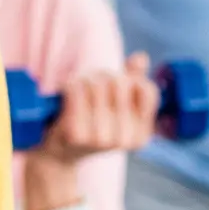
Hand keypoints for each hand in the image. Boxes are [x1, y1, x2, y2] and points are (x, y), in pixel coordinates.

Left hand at [33, 54, 160, 164]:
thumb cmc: (92, 122)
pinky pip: (76, 91)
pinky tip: (69, 94)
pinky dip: (71, 86)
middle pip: (120, 83)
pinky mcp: (77, 135)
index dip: (134, 80)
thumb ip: (133, 81)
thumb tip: (141, 58)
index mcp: (141, 135)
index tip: (121, 84)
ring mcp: (101, 139)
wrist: (59, 151)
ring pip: (98, 84)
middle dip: (105, 77)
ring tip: (81, 89)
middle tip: (93, 83)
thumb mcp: (117, 103)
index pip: (148, 91)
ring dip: (86, 80)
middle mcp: (125, 140)